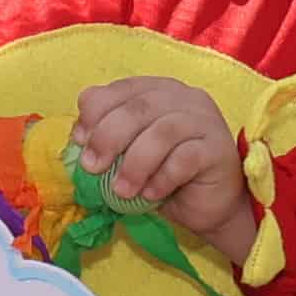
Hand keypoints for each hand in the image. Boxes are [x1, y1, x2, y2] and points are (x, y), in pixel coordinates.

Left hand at [71, 75, 256, 257]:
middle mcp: (184, 98)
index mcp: (158, 91)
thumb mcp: (129, 155)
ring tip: (121, 191)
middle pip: (139, 107)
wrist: (208, 206)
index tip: (80, 141)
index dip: (96, 111)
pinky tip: (151, 195)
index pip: (121, 88)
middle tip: (92, 167)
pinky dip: (162, 178)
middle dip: (108, 137)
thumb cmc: (164, 177)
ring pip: (162, 132)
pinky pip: (185, 158)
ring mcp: (205, 121)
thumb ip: (108, 138)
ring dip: (134, 164)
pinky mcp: (218, 149)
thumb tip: (78, 136)